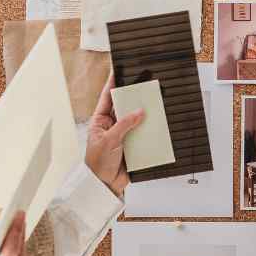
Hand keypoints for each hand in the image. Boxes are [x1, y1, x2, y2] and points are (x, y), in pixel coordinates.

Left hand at [85, 70, 144, 196]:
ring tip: (155, 102)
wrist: (104, 186)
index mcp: (100, 120)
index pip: (107, 97)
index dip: (113, 83)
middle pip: (124, 106)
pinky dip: (150, 130)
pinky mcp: (133, 146)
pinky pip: (143, 135)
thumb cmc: (97, 164)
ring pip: (136, 120)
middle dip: (134, 96)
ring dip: (144, 114)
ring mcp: (123, 135)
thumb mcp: (109, 140)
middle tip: (145, 83)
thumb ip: (124, 124)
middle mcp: (112, 125)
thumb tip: (139, 111)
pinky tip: (158, 124)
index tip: (119, 69)